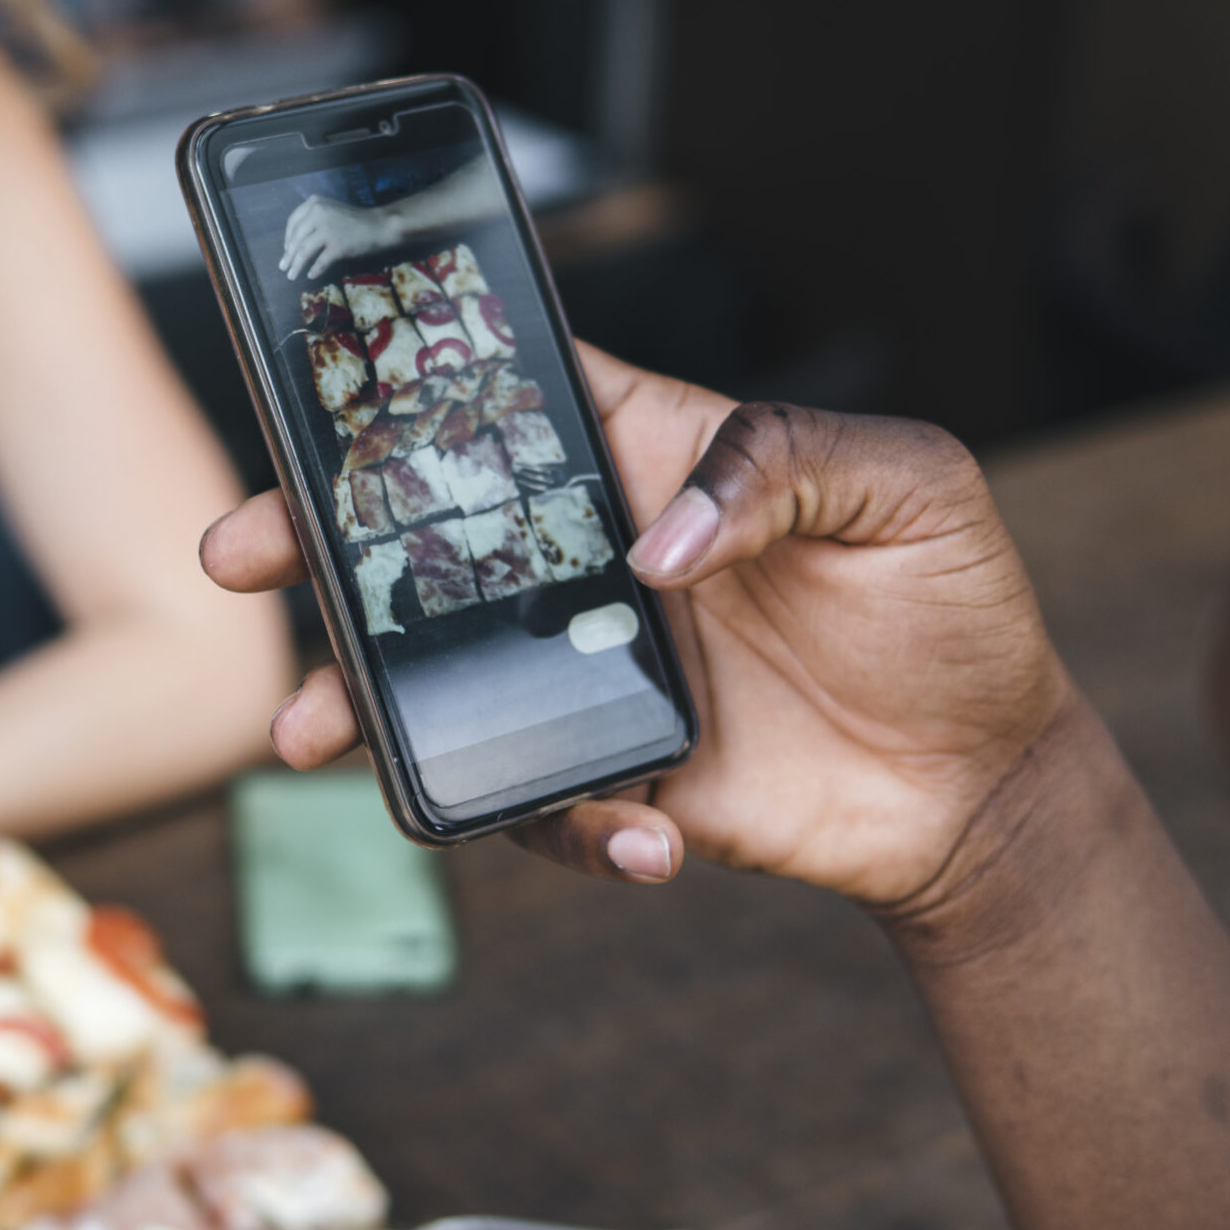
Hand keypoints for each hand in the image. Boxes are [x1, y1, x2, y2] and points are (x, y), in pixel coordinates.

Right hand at [199, 344, 1075, 916]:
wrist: (988, 784)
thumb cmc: (954, 607)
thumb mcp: (909, 483)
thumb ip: (780, 464)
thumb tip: (656, 543)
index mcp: (650, 458)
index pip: (509, 400)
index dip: (407, 390)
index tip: (317, 397)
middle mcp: (597, 560)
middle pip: (429, 537)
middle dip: (317, 541)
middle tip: (241, 554)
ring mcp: (592, 672)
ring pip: (438, 679)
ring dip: (361, 704)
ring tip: (311, 734)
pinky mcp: (613, 775)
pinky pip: (536, 803)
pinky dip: (563, 827)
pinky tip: (644, 839)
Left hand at [280, 194, 395, 280]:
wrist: (380, 226)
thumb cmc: (356, 221)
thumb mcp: (331, 210)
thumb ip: (314, 219)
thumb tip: (293, 243)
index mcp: (315, 203)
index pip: (293, 222)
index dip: (287, 238)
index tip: (286, 250)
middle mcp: (319, 213)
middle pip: (296, 239)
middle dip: (288, 256)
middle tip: (283, 267)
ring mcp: (328, 229)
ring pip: (304, 251)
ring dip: (296, 266)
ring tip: (292, 275)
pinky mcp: (337, 245)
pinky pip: (320, 261)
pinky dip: (315, 270)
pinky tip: (311, 275)